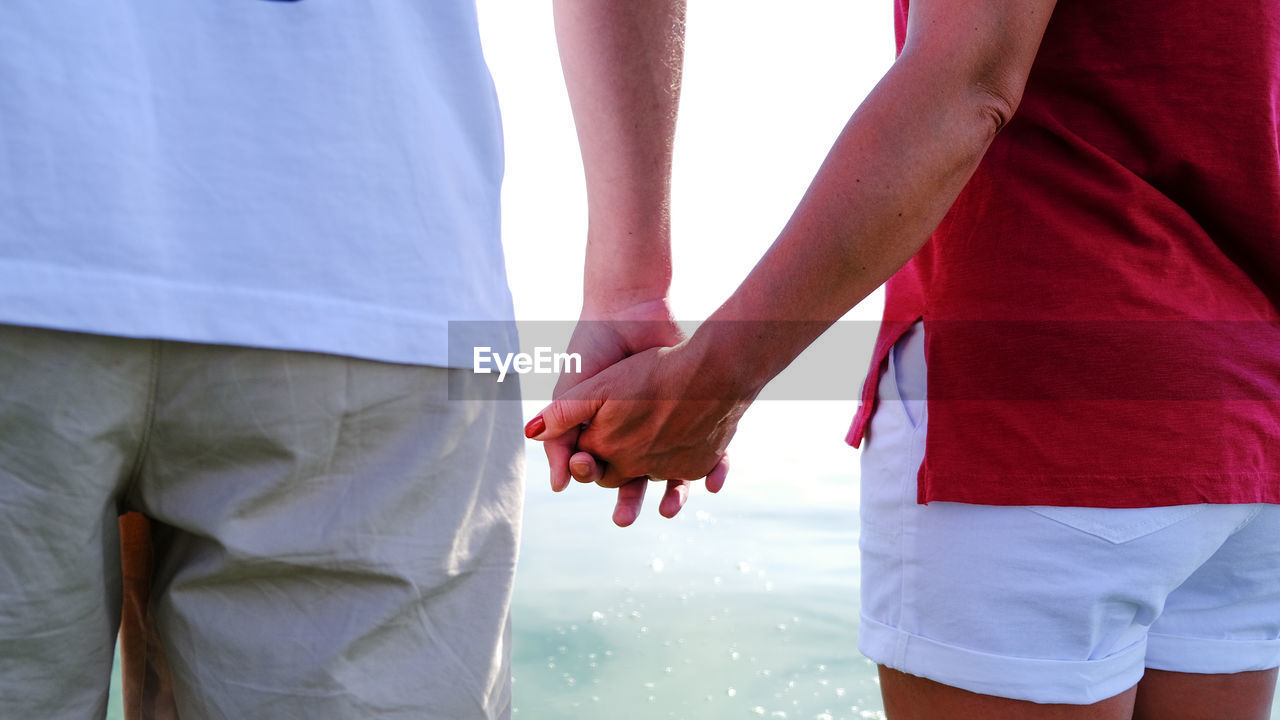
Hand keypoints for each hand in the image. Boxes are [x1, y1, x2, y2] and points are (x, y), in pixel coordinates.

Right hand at [528, 338, 744, 519]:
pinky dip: (713, 468)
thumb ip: (561, 437)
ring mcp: (669, 426)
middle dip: (629, 499)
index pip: (600, 468)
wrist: (630, 312)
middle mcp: (637, 434)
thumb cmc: (595, 353)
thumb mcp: (573, 395)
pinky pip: (710, 450)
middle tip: (623, 520)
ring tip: (668, 508)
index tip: (592, 473)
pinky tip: (712, 481)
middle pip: (634, 479)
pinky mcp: (698, 415)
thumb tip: (560, 487)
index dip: (596, 476)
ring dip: (673, 494)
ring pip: (673, 472)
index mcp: (605, 432)